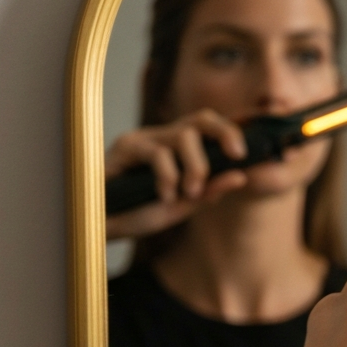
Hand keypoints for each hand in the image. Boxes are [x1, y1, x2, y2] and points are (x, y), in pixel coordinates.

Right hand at [104, 110, 248, 238]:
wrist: (102, 227)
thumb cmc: (137, 213)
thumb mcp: (181, 206)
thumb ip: (209, 191)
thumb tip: (241, 176)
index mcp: (179, 149)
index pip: (209, 127)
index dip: (230, 132)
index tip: (244, 153)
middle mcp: (162, 138)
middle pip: (201, 119)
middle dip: (224, 133)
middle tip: (235, 156)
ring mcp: (144, 139)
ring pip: (183, 136)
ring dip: (196, 166)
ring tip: (189, 193)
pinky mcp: (125, 147)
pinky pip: (158, 153)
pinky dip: (168, 177)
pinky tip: (163, 196)